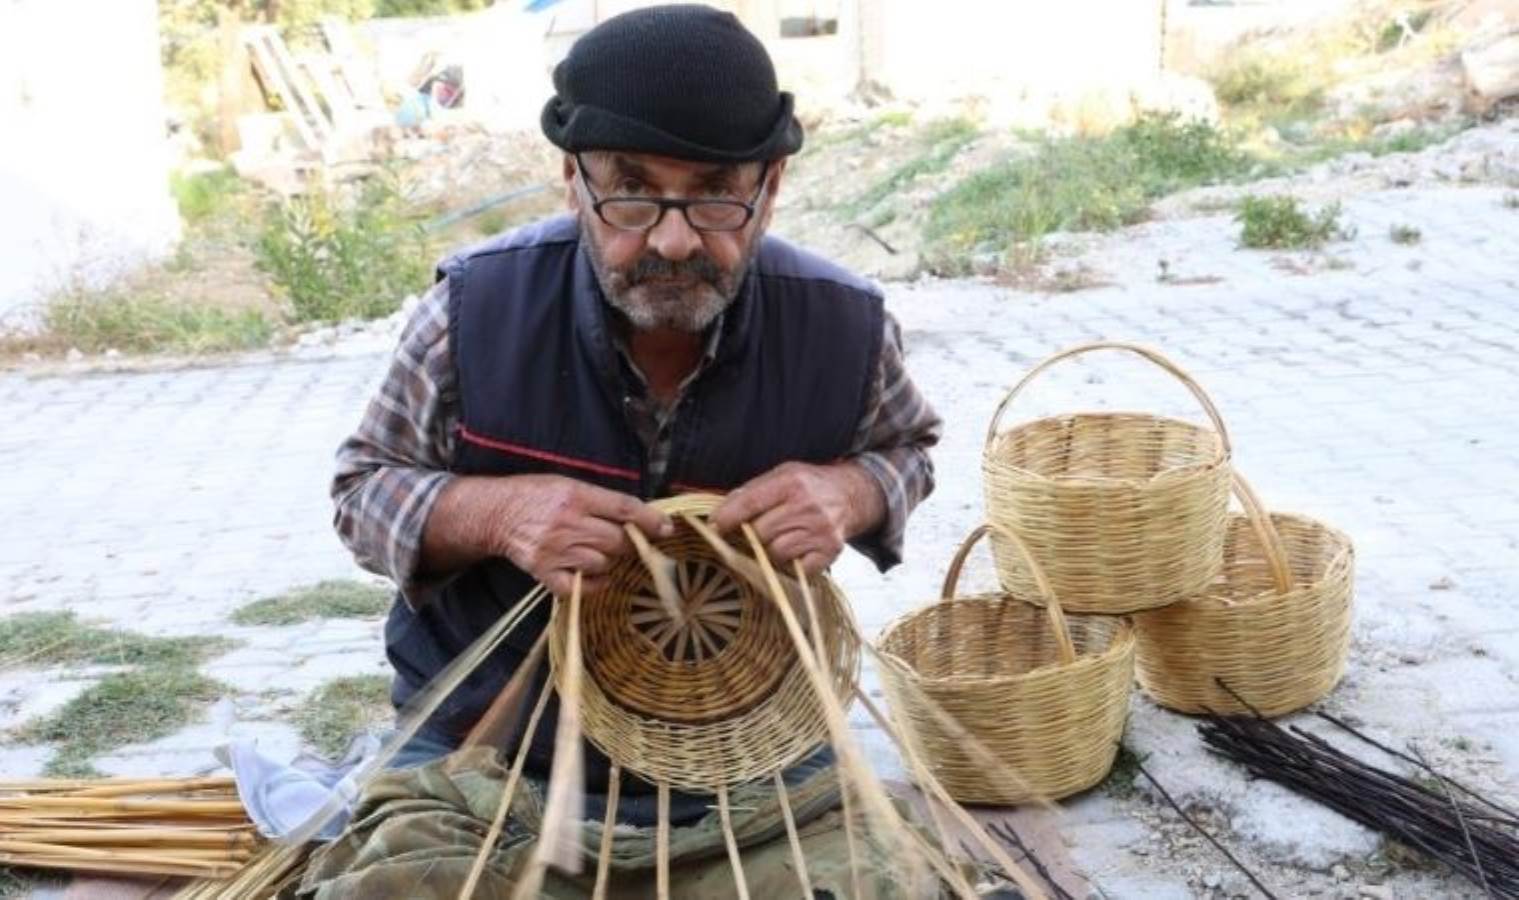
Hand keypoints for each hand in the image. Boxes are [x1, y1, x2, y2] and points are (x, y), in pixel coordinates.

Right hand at [489, 475, 671, 596]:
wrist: (497, 514)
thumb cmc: (537, 495)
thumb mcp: (569, 484)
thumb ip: (602, 499)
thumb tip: (642, 515)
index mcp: (576, 496)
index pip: (624, 509)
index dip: (650, 520)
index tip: (667, 529)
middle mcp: (567, 523)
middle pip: (617, 541)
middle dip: (627, 543)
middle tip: (622, 540)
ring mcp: (555, 550)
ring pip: (603, 564)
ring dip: (608, 560)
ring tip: (598, 551)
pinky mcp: (543, 571)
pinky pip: (580, 587)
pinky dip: (594, 583)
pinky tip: (593, 574)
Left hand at [709, 461, 883, 575]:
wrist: (851, 494)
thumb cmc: (808, 485)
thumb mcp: (781, 475)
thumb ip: (751, 491)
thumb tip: (717, 513)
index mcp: (792, 482)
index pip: (750, 502)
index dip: (726, 517)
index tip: (713, 526)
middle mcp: (808, 506)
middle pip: (760, 533)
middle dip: (752, 534)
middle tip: (758, 530)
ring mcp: (821, 531)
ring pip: (776, 552)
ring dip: (772, 549)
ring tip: (782, 536)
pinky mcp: (830, 552)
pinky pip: (796, 568)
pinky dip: (791, 563)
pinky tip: (797, 548)